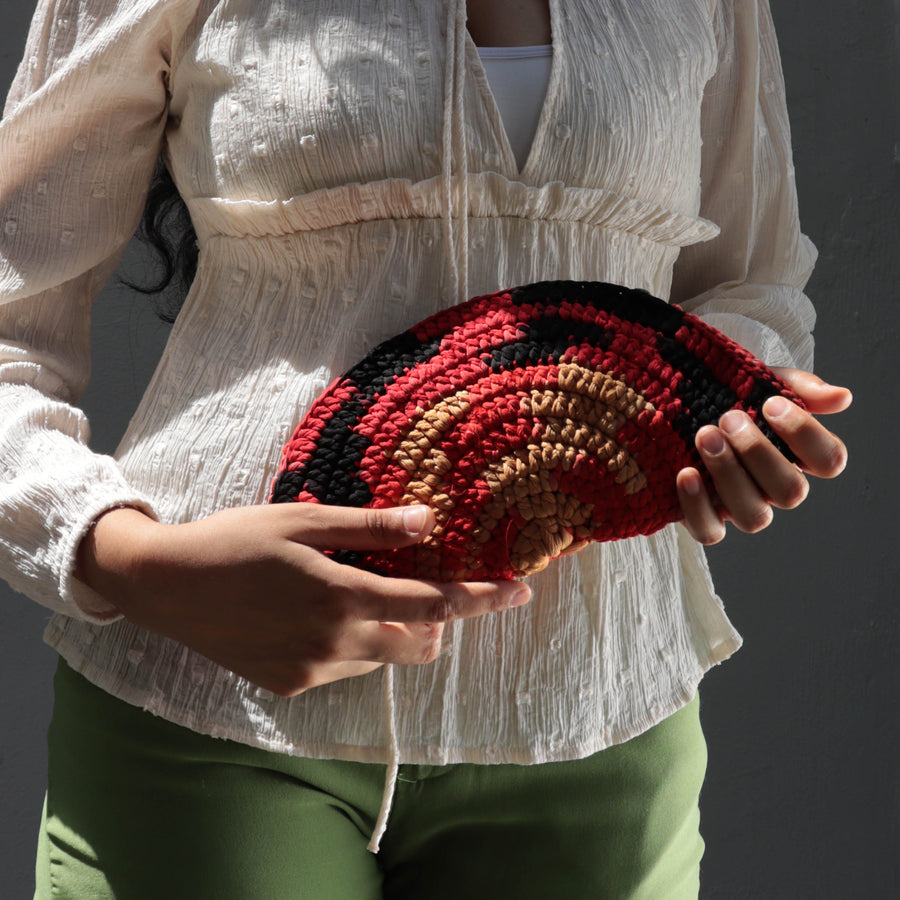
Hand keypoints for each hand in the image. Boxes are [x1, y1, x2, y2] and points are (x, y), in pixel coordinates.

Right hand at [76, 503, 530, 695]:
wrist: (166, 586)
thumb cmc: (236, 539)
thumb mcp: (303, 519)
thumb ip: (370, 527)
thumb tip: (429, 520)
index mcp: (341, 597)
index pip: (433, 604)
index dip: (481, 598)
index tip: (520, 590)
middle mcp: (333, 644)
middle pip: (418, 643)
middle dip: (438, 621)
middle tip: (426, 585)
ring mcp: (311, 671)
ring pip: (382, 657)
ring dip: (391, 631)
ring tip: (357, 592)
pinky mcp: (290, 686)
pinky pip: (346, 669)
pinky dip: (354, 646)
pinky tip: (319, 616)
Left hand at [676, 368, 850, 544]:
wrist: (671, 405)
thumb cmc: (723, 396)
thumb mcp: (756, 383)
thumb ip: (797, 387)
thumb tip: (842, 397)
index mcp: (796, 456)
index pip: (829, 460)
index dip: (806, 435)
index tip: (771, 404)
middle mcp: (773, 488)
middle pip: (791, 492)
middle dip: (759, 453)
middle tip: (729, 418)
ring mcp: (740, 507)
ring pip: (754, 516)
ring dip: (729, 475)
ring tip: (705, 436)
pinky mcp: (705, 520)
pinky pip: (710, 532)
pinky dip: (697, 506)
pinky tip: (685, 473)